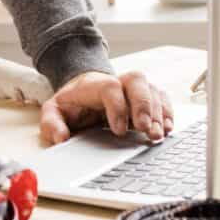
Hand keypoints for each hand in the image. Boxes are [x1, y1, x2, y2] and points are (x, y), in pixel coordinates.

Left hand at [39, 70, 173, 145]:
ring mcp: (132, 90)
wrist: (81, 95)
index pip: (109, 87)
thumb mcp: (53, 112)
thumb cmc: (70, 105)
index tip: (119, 131)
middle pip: (136, 81)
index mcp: (92, 86)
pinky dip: (168, 112)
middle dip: (144, 105)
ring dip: (159, 112)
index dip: (118, 106)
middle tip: (146, 130)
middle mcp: (116, 84)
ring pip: (152, 89)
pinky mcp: (145, 99)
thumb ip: (51, 124)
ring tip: (157, 135)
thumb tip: (61, 138)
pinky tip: (167, 129)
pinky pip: (162, 98)